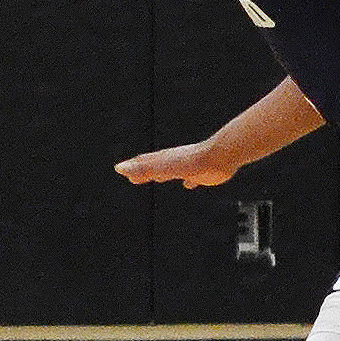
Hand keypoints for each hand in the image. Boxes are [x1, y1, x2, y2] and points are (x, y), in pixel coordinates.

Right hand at [116, 142, 237, 187]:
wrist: (220, 156)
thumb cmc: (191, 161)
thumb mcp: (163, 167)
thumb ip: (143, 169)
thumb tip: (119, 168)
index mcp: (164, 160)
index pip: (144, 162)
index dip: (132, 167)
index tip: (120, 169)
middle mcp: (174, 161)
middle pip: (156, 165)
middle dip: (144, 170)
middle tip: (134, 176)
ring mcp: (188, 166)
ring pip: (173, 170)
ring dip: (164, 174)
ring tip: (159, 178)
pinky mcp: (202, 173)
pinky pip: (191, 177)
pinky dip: (188, 181)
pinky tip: (189, 184)